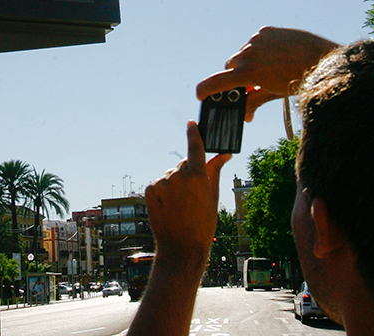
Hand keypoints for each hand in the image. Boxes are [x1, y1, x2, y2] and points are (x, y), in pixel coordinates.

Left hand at [145, 121, 231, 259]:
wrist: (182, 248)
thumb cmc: (203, 225)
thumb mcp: (212, 197)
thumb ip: (214, 172)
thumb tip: (223, 155)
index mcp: (197, 176)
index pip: (195, 147)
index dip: (193, 134)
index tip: (191, 124)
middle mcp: (177, 176)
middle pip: (183, 164)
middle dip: (188, 171)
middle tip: (194, 192)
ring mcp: (161, 183)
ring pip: (170, 175)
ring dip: (175, 183)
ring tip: (181, 205)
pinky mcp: (149, 190)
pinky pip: (158, 184)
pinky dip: (163, 190)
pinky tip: (170, 206)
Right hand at [196, 27, 337, 120]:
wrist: (324, 59)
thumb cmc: (300, 80)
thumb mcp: (274, 93)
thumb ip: (254, 102)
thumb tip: (246, 116)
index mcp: (249, 72)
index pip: (216, 82)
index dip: (205, 90)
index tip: (200, 95)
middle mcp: (249, 53)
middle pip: (230, 67)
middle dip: (235, 77)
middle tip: (247, 86)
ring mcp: (257, 40)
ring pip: (242, 54)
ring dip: (248, 62)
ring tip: (266, 70)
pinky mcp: (266, 31)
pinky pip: (255, 42)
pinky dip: (259, 50)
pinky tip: (273, 56)